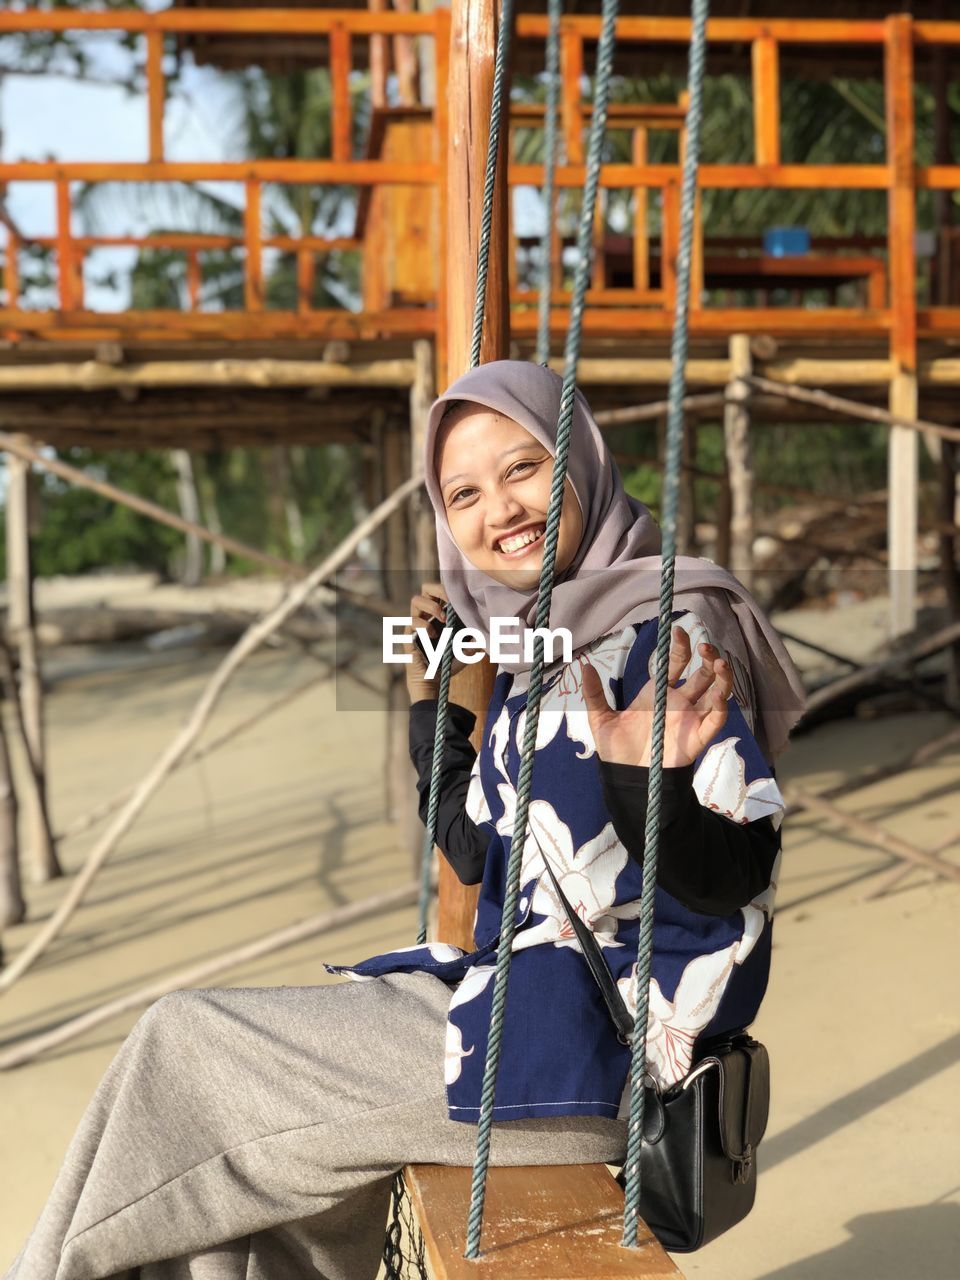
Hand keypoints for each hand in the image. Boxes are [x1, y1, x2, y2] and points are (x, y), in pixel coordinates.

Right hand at [403, 581, 466, 701]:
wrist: (433, 682)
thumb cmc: (448, 663)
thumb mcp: (467, 650)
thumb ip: (476, 639)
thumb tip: (489, 630)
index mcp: (438, 614)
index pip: (439, 591)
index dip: (448, 589)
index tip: (460, 598)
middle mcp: (426, 615)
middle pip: (425, 588)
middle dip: (438, 591)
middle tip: (450, 602)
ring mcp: (415, 624)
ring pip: (415, 600)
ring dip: (431, 606)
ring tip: (444, 619)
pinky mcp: (408, 635)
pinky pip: (411, 621)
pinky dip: (424, 625)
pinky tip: (433, 635)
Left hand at [581, 626, 731, 767]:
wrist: (624, 778)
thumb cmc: (615, 749)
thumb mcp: (600, 718)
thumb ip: (594, 693)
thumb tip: (584, 666)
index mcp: (657, 693)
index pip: (676, 663)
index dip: (681, 647)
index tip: (677, 631)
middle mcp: (678, 703)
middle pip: (702, 675)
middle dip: (707, 658)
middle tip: (705, 646)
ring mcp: (690, 719)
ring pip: (715, 693)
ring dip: (721, 677)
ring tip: (719, 662)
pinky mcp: (696, 738)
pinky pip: (714, 721)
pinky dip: (720, 707)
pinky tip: (718, 695)